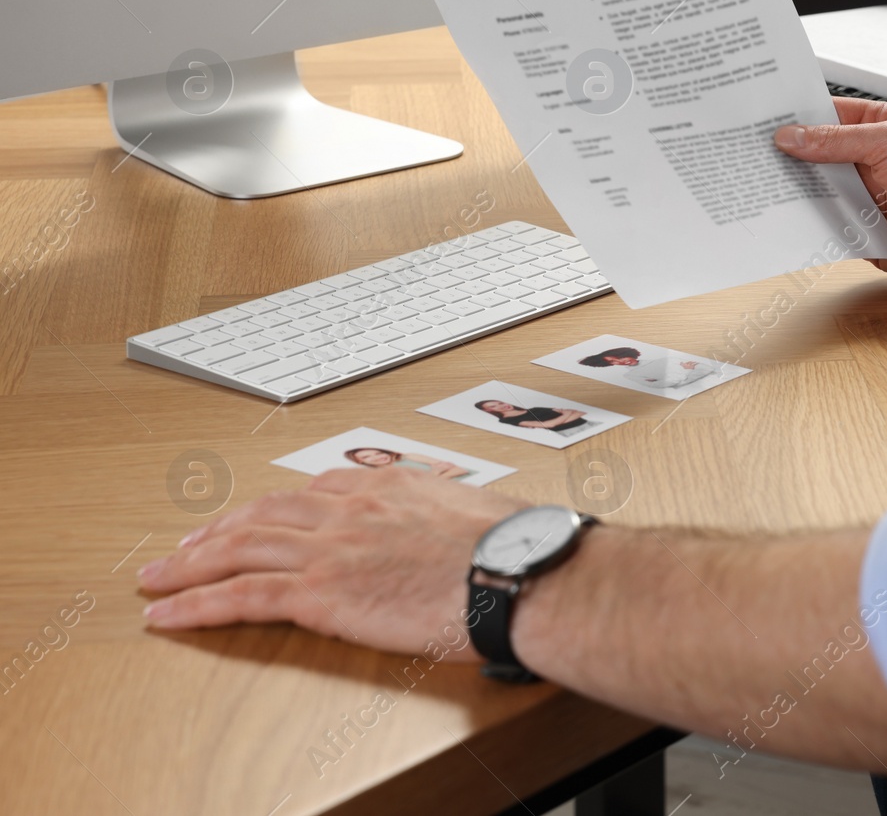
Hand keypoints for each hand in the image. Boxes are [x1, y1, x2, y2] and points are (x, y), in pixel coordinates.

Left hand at [138, 468, 525, 657]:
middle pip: (265, 513)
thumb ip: (453, 517)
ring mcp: (332, 547)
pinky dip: (198, 603)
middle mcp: (351, 507)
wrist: (516, 574)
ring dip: (190, 565)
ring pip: (240, 549)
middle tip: (185, 547)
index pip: (314, 491)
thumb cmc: (514, 550)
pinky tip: (169, 614)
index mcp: (390, 485)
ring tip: (156, 579)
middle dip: (219, 530)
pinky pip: (242, 595)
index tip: (254, 520)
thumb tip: (467, 530)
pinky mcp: (321, 592)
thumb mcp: (480, 513)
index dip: (273, 508)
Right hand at [775, 98, 886, 291]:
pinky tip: (785, 223)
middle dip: (786, 157)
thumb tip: (792, 136)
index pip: (826, 116)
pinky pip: (828, 230)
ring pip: (817, 194)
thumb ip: (835, 141)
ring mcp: (866, 198)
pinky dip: (809, 228)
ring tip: (756, 187)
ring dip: (794, 193)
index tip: (759, 117)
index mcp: (879, 127)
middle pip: (815, 157)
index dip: (795, 116)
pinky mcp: (864, 234)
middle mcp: (870, 161)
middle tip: (747, 154)